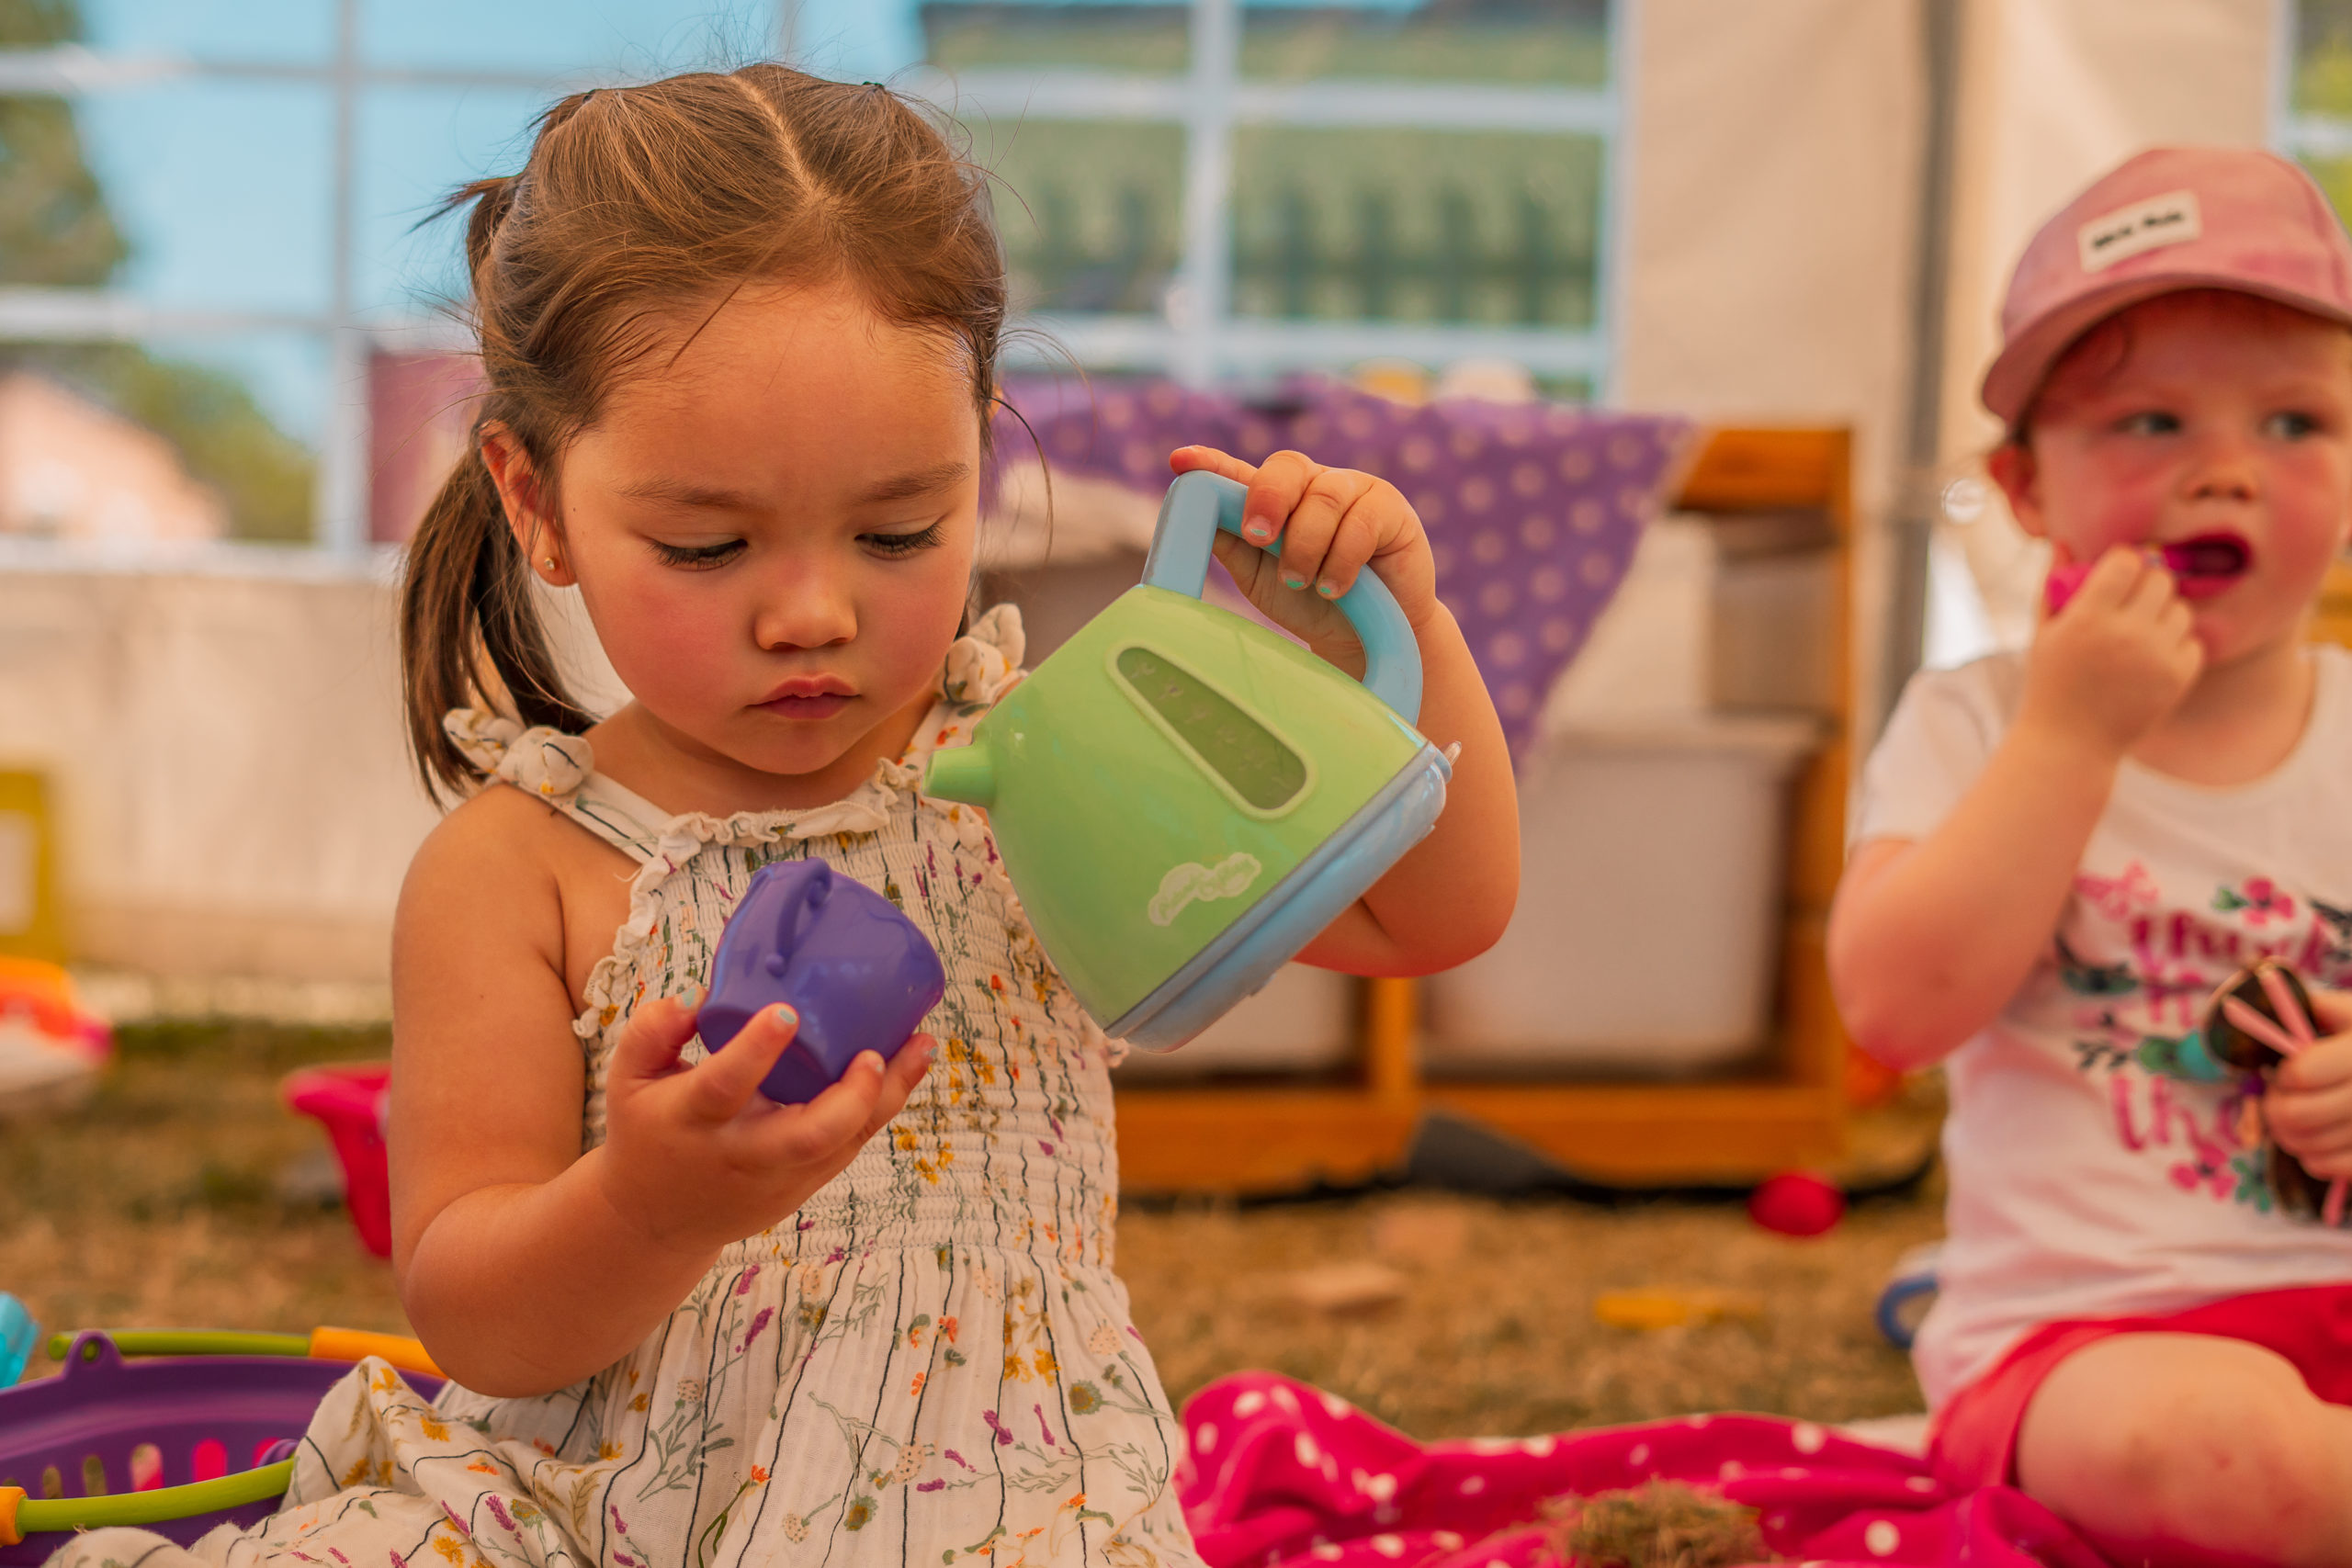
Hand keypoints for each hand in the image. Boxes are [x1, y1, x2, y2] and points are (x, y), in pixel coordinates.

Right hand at [594, 992, 932, 1254]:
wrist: (654, 1221)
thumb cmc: (648, 1129)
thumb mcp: (629, 1078)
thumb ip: (652, 1030)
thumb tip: (700, 995)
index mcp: (693, 1120)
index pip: (725, 1086)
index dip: (756, 1051)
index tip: (788, 1012)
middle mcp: (741, 1153)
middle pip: (807, 1135)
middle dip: (851, 1096)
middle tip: (875, 1052)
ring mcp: (777, 1176)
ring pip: (843, 1144)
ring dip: (888, 1097)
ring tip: (921, 1045)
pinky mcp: (802, 1187)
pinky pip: (849, 1148)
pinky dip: (881, 1109)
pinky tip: (907, 1069)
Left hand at [1169, 445, 1439, 669]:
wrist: (1365, 639)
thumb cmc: (1308, 604)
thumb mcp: (1260, 579)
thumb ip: (1232, 545)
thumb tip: (1196, 516)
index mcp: (1278, 499)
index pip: (1241, 472)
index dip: (1211, 462)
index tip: (1180, 462)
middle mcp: (1314, 485)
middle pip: (1287, 466)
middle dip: (1267, 498)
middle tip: (1258, 538)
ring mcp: (1355, 491)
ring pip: (1325, 497)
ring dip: (1306, 544)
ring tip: (1300, 581)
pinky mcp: (1391, 510)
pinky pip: (1362, 520)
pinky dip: (1342, 557)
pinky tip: (1334, 587)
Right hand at [2019, 544, 2202, 760]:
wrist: (2070, 743)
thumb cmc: (2050, 683)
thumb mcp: (2042, 633)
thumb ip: (2053, 584)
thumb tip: (2065, 542)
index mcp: (2088, 617)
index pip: (2127, 561)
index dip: (2124, 561)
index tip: (2117, 572)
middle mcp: (2126, 634)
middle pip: (2160, 579)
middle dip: (2147, 582)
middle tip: (2132, 599)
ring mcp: (2156, 657)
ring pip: (2180, 609)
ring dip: (2163, 614)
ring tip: (2141, 631)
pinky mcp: (2177, 678)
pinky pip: (2192, 642)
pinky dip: (2176, 645)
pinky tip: (2152, 657)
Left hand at [2266, 989, 2351, 1180]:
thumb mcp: (2336, 1013)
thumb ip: (2296, 1010)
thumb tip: (2238, 1012)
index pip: (2301, 1074)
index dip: (2283, 1075)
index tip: (2287, 1072)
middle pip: (2295, 1115)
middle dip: (2274, 1107)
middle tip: (2279, 1098)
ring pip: (2305, 1144)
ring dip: (2286, 1132)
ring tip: (2294, 1114)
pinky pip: (2324, 1166)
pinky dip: (2310, 1154)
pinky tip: (2317, 1134)